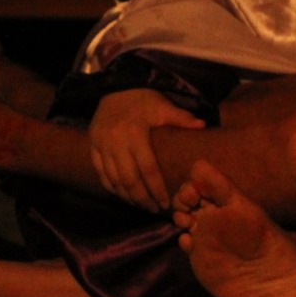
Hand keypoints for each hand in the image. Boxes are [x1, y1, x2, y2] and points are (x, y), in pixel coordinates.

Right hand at [89, 88, 203, 210]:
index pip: (147, 168)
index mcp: (136, 134)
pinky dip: (110, 186)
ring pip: (113, 179)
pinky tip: (122, 195)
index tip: (165, 203)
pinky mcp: (92, 146)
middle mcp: (116, 143)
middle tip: (155, 210)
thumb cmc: (144, 98)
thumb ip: (182, 118)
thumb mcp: (163, 105)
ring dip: (126, 196)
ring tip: (141, 206)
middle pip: (129, 179)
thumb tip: (203, 126)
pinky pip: (100, 172)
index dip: (156, 188)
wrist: (115, 86)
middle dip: (142, 198)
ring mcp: (101, 145)